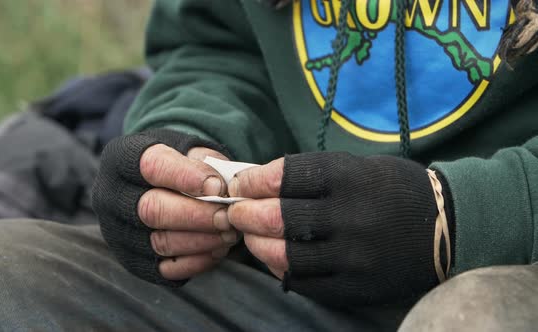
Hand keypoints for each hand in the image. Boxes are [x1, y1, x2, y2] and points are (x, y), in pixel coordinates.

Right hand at [93, 129, 236, 285]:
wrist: (162, 184)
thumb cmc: (181, 162)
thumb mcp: (191, 148)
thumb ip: (205, 162)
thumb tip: (223, 188)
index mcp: (122, 158)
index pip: (151, 166)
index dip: (187, 177)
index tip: (219, 186)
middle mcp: (111, 196)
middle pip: (151, 210)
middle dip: (197, 215)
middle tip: (228, 215)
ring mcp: (118, 232)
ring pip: (160, 242)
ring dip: (201, 240)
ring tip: (230, 232)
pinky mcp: (133, 261)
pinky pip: (166, 269)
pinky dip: (197, 261)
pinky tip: (218, 248)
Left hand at [227, 152, 444, 304]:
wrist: (447, 226)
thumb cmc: (394, 189)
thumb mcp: (358, 167)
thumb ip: (311, 176)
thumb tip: (259, 182)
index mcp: (350, 178)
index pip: (284, 177)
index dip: (252, 182)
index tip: (239, 185)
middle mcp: (350, 217)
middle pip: (278, 218)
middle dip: (245, 214)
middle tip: (235, 212)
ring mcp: (354, 257)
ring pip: (285, 254)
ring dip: (257, 244)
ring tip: (250, 235)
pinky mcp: (356, 286)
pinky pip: (303, 282)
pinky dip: (281, 269)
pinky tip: (275, 258)